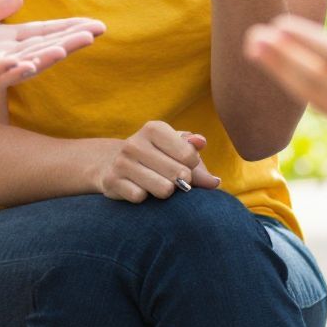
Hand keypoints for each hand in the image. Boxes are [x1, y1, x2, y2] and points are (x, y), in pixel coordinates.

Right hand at [95, 121, 223, 202]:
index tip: (182, 163)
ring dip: (165, 192)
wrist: (117, 165)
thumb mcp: (179, 153)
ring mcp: (121, 162)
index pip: (190, 155)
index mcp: (154, 128)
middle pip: (179, 174)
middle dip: (181, 182)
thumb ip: (199, 164)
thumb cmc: (158, 157)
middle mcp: (135, 142)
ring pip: (163, 189)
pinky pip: (141, 198)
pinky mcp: (111, 181)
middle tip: (173, 179)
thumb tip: (214, 181)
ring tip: (158, 184)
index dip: (192, 166)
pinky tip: (139, 189)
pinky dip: (145, 198)